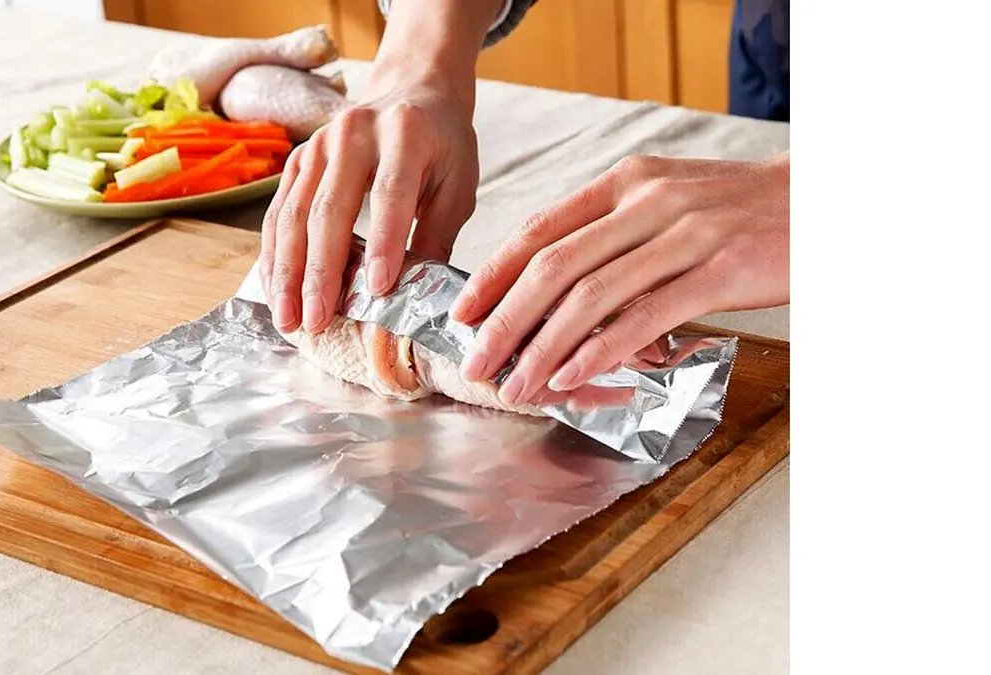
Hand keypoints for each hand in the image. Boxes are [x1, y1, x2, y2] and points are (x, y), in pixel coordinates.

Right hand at [259, 72, 477, 333]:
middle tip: (318, 320)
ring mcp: (316, 146)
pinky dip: (274, 257)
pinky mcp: (296, 162)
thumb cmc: (442, 147)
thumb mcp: (458, 186)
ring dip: (287, 273)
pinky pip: (278, 214)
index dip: (382, 243)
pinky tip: (277, 293)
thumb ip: (438, 236)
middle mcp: (352, 134)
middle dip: (320, 272)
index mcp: (404, 133)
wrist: (413, 93)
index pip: (389, 194)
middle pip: (329, 209)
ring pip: (293, 215)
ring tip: (290, 319)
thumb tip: (418, 298)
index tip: (376, 291)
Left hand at [450, 152, 789, 405]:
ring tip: (516, 384)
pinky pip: (642, 316)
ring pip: (590, 296)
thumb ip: (614, 234)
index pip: (540, 230)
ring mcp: (683, 234)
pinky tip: (570, 375)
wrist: (823, 202)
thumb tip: (554, 287)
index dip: (494, 274)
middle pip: (552, 266)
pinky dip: (598, 349)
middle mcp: (646, 202)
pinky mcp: (718, 270)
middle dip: (504, 320)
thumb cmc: (740, 211)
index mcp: (626, 183)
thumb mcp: (669, 202)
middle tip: (477, 360)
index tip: (464, 312)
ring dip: (542, 346)